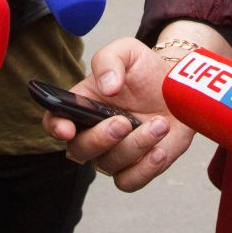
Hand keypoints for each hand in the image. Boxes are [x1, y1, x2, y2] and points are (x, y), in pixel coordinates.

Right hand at [44, 36, 199, 190]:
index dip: (56, 127)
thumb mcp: (126, 51)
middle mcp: (92, 133)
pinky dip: (145, 169)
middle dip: (100, 138)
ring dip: (135, 146)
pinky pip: (130, 181)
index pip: (54, 120)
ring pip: (109, 165)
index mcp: (81, 105)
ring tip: (159, 124)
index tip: (67, 129)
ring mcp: (113, 153)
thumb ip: (109, 61)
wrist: (177, 88)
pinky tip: (160, 149)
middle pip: (79, 151)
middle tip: (123, 122)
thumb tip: (107, 86)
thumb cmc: (144, 70)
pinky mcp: (136, 167)